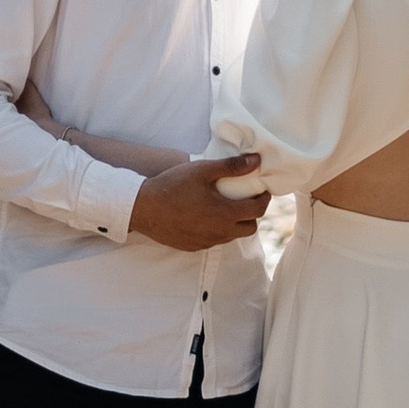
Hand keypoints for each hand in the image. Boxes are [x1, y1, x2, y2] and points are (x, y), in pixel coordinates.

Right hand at [130, 156, 267, 248]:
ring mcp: (206, 242)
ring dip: (234, 223)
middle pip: (249, 228)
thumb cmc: (173, 186)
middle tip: (244, 199)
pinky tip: (204, 216)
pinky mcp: (194, 246)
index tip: (262, 190)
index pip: (257, 211)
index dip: (264, 200)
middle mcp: (219, 232)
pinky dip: (217, 229)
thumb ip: (231, 166)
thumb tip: (256, 161)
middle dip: (252, 214)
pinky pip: (214, 240)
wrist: (143, 208)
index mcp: (225, 214)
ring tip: (223, 206)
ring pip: (231, 236)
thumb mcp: (202, 170)